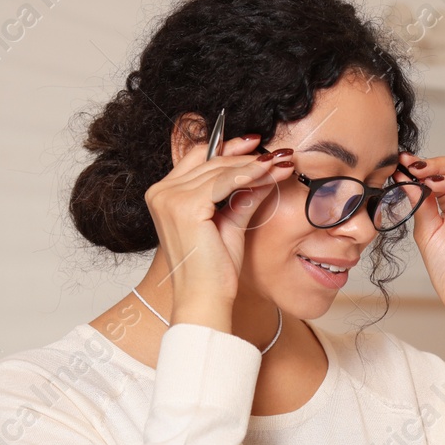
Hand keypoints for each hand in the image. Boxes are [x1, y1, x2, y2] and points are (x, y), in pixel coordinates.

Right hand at [142, 129, 296, 329]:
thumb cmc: (214, 270)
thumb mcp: (229, 222)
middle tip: (280, 154)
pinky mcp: (186, 206)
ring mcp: (170, 198)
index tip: (256, 145)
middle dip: (249, 156)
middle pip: (211, 161)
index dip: (227, 148)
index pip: (197, 159)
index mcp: (164, 195)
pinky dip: (251, 175)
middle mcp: (161, 193)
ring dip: (256, 165)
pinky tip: (271, 172)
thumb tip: (266, 171)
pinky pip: (225, 181)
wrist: (205, 299)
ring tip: (283, 163)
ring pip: (221, 169)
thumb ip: (242, 195)